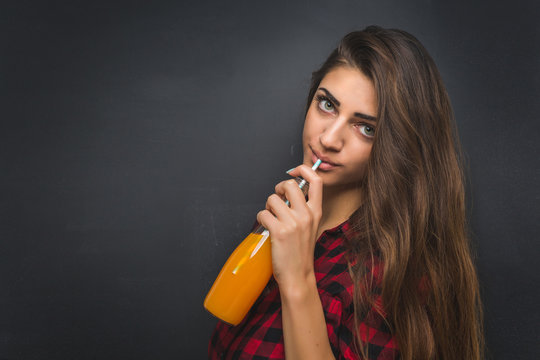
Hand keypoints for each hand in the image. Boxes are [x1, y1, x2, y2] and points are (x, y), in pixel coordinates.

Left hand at [256, 164, 322, 292]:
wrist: (298, 276)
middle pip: (290, 184)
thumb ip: (304, 209)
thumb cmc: (301, 252)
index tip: (293, 172)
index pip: (316, 181)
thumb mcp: (311, 227)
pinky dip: (260, 219)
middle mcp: (306, 215)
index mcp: (316, 212)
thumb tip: (288, 193)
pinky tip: (266, 228)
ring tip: (271, 219)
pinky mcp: (279, 231)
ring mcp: (293, 223)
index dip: (302, 170)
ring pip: (272, 199)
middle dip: (278, 188)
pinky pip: (263, 214)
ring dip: (267, 207)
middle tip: (276, 198)